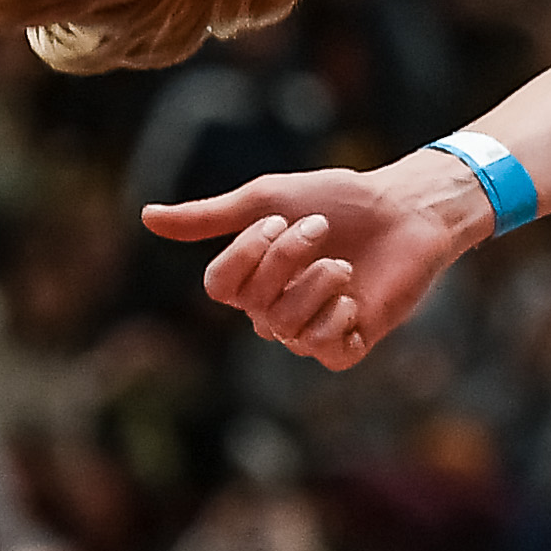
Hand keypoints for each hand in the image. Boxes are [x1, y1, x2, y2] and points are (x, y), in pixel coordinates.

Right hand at [144, 165, 479, 370]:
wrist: (405, 209)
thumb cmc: (339, 200)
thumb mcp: (269, 198)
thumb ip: (211, 217)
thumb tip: (145, 217)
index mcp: (253, 278)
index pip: (219, 287)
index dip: (245, 256)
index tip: (278, 219)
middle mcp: (275, 310)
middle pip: (254, 304)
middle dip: (288, 259)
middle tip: (321, 228)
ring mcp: (312, 330)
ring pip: (287, 329)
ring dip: (317, 285)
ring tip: (344, 261)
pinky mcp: (348, 344)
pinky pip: (323, 351)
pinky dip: (336, 321)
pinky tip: (354, 298)